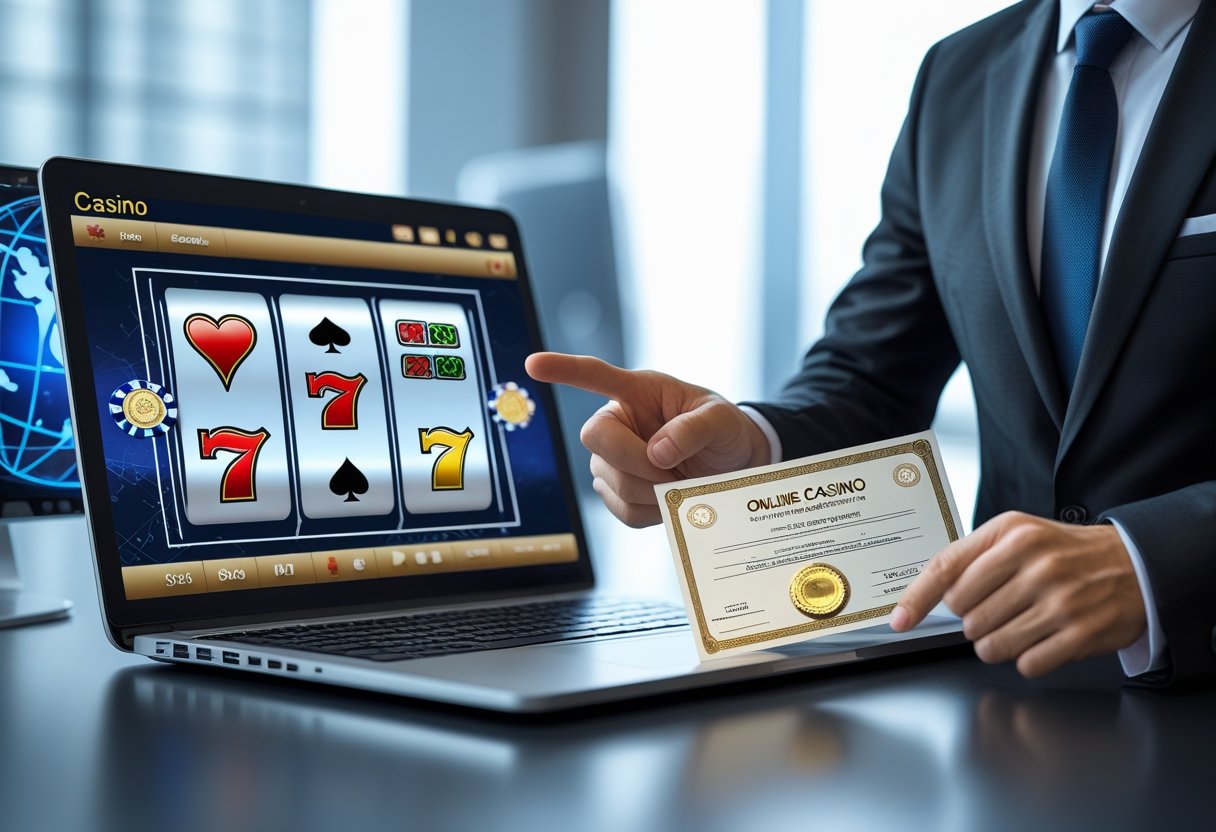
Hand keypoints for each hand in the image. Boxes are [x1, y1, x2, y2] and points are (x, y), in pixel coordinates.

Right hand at [524, 352, 771, 526]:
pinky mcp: (617, 491)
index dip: (563, 370)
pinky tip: (669, 499)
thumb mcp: (722, 420)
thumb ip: (694, 430)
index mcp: (639, 392)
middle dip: (637, 462)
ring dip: (652, 491)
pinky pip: (622, 510)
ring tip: (682, 482)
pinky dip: (651, 512)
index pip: (594, 376)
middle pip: (597, 442)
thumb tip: (658, 452)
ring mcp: (613, 459)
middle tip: (674, 470)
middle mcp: (619, 422)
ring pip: (611, 482)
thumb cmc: (724, 432)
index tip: (533, 364)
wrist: (733, 467)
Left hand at [891, 511, 1146, 676]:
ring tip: (1020, 624)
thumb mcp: (1019, 535)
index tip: (899, 621)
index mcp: (1011, 533)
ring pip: (991, 644)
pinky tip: (1044, 639)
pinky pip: (1027, 663)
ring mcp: (1059, 598)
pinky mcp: (1081, 632)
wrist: (1135, 564)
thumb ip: (974, 558)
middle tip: (1001, 608)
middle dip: (974, 621)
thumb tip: (927, 596)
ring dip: (997, 644)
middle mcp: (1034, 562)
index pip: (947, 568)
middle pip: (966, 615)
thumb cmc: (1065, 553)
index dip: (916, 599)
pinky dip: (1028, 659)